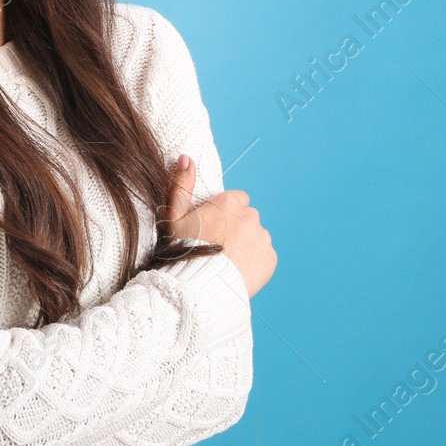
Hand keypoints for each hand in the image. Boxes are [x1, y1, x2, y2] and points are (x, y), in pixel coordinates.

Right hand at [165, 154, 276, 296]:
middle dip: (236, 227)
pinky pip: (264, 255)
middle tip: (219, 245)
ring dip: (246, 243)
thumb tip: (185, 158)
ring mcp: (262, 237)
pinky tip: (237, 270)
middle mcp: (250, 215)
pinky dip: (255, 261)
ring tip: (227, 261)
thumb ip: (182, 185)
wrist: (199, 287)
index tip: (212, 227)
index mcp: (229, 202)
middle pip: (247, 217)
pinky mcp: (270, 258)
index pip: (235, 200)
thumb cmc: (182, 251)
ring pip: (256, 235)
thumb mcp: (174, 217)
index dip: (222, 213)